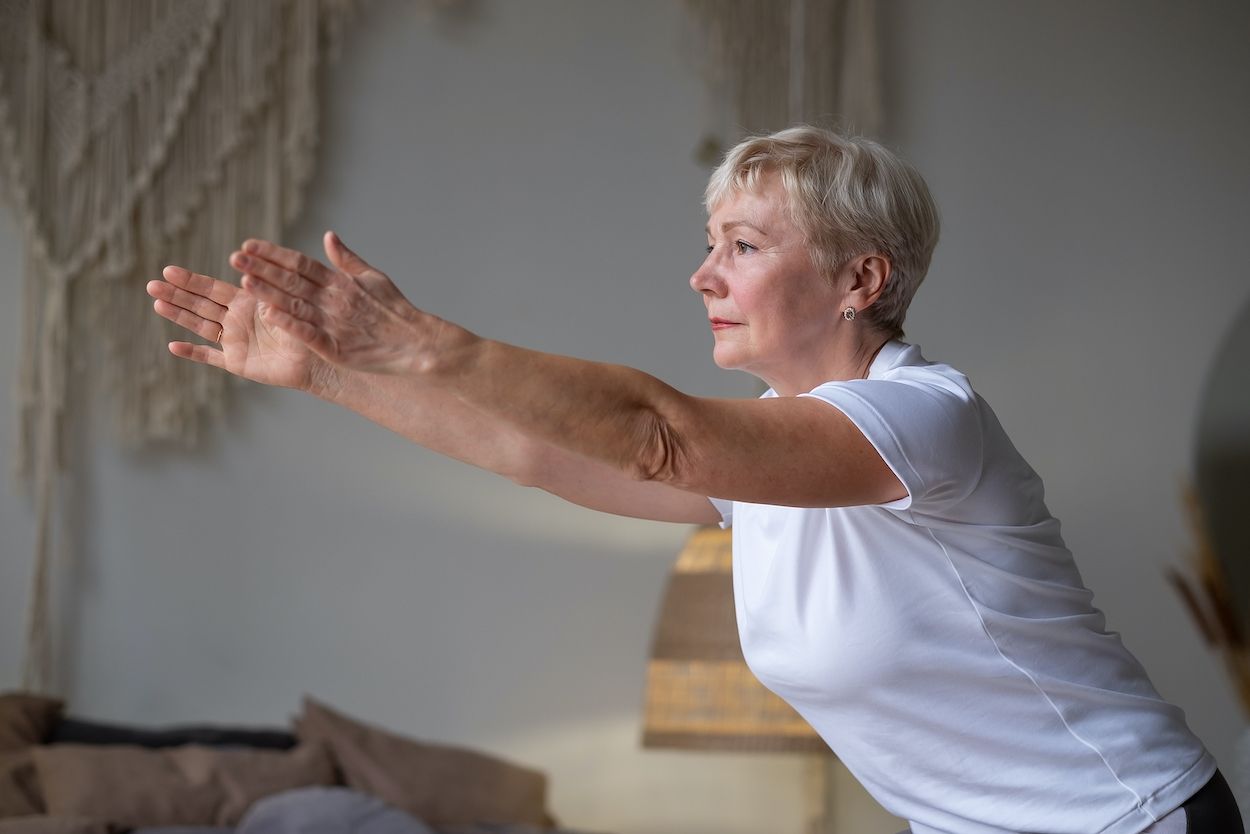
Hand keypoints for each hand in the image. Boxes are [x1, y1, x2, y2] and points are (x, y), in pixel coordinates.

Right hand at [146, 265, 332, 393]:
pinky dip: (193, 353)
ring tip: (156, 302)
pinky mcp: (237, 362)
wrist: (319, 358)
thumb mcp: (289, 300)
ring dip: (178, 315)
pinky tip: (173, 346)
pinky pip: (210, 357)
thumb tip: (248, 266)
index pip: (213, 288)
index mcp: (247, 301)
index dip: (191, 280)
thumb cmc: (309, 325)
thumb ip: (268, 286)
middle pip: (200, 304)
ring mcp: (234, 341)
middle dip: (176, 293)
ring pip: (200, 325)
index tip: (168, 269)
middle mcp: (236, 319)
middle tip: (151, 283)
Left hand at [229, 231, 432, 375]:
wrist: (416, 343)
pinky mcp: (336, 347)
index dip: (273, 254)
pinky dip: (289, 324)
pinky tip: (268, 315)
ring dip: (269, 292)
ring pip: (294, 304)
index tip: (248, 245)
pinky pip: (308, 333)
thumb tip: (329, 236)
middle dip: (261, 268)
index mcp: (339, 282)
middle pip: (291, 280)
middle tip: (235, 257)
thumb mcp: (372, 277)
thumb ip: (347, 259)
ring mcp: (334, 322)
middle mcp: (333, 299)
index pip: (299, 263)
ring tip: (244, 280)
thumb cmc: (395, 310)